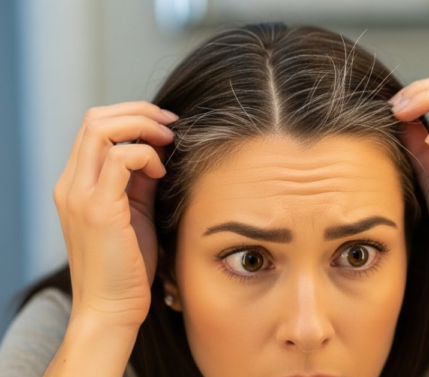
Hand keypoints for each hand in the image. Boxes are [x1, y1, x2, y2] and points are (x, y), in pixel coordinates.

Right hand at [53, 101, 175, 328]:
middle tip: (172, 126)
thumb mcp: (136, 212)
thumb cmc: (128, 265)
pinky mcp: (98, 210)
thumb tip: (160, 151)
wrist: (112, 308)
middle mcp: (71, 185)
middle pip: (95, 118)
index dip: (132, 117)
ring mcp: (80, 196)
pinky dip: (145, 155)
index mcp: (77, 184)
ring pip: (100, 129)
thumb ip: (141, 180)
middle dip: (139, 112)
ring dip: (142, 127)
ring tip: (168, 143)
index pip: (95, 126)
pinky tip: (161, 173)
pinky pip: (119, 158)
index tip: (167, 127)